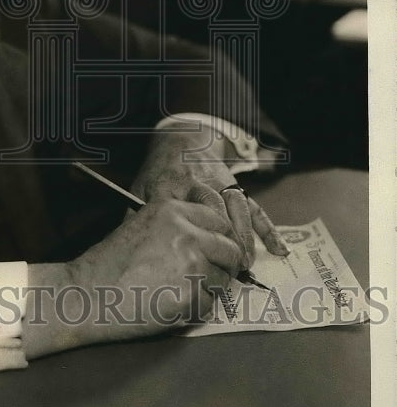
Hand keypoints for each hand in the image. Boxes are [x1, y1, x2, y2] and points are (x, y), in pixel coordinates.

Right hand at [23, 198, 243, 358]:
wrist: (86, 295)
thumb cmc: (108, 264)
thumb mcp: (141, 225)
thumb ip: (175, 226)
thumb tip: (209, 238)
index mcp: (173, 211)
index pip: (219, 222)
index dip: (221, 239)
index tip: (217, 252)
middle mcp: (187, 234)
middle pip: (230, 250)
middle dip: (224, 265)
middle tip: (211, 277)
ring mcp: (192, 266)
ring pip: (223, 280)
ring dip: (209, 289)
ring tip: (178, 292)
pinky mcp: (190, 297)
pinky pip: (209, 305)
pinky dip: (196, 309)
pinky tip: (170, 306)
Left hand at [131, 130, 288, 266]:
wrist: (181, 141)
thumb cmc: (159, 172)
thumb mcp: (141, 188)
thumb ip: (136, 215)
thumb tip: (128, 247)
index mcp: (172, 183)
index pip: (180, 207)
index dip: (189, 232)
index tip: (192, 257)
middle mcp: (199, 182)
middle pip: (213, 206)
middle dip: (223, 235)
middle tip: (228, 266)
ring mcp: (221, 183)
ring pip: (237, 206)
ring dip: (244, 235)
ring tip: (246, 263)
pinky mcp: (236, 187)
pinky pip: (255, 208)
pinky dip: (268, 229)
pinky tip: (279, 249)